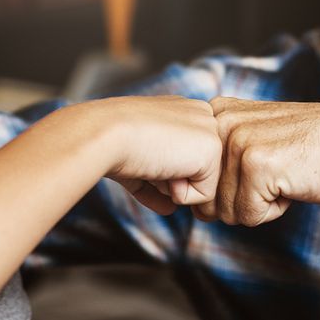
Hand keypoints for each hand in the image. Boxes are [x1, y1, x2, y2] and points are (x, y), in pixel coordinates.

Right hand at [80, 96, 221, 214]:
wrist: (107, 134)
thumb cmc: (114, 143)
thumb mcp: (139, 160)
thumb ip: (159, 179)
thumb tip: (170, 208)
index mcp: (184, 112)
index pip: (188, 157)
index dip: (165, 169)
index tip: (143, 155)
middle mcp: (201, 115)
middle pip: (196, 171)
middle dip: (170, 178)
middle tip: (147, 158)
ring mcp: (210, 130)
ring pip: (201, 183)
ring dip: (173, 185)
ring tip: (153, 160)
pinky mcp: (213, 148)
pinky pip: (204, 196)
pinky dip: (179, 194)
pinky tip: (161, 168)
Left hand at [194, 97, 319, 225]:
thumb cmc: (313, 149)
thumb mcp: (258, 139)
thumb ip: (222, 160)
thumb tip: (192, 206)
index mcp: (218, 113)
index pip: (194, 178)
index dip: (227, 191)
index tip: (260, 171)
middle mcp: (222, 122)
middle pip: (207, 198)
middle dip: (241, 202)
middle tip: (276, 174)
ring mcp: (238, 141)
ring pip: (227, 211)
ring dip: (260, 206)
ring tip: (286, 175)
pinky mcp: (256, 164)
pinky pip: (248, 216)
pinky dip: (274, 211)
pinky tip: (293, 182)